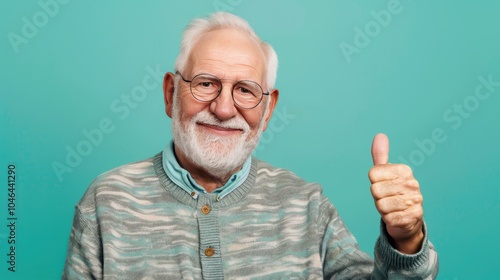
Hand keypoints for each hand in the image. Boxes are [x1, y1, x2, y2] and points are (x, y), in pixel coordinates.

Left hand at [369, 133, 423, 253]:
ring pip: (381, 205)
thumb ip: (380, 156)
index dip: (374, 182)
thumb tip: (380, 135)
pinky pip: (388, 218)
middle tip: (387, 198)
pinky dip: (389, 219)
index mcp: (404, 170)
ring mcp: (414, 201)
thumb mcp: (385, 174)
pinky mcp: (413, 217)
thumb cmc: (392, 194)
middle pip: (375, 190)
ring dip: (383, 209)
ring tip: (392, 207)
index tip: (383, 185)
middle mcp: (412, 184)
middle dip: (377, 197)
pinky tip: (397, 216)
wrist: (407, 219)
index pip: (373, 174)